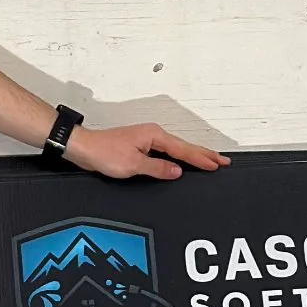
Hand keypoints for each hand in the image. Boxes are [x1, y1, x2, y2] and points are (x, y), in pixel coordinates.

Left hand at [65, 124, 229, 180]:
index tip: (218, 164)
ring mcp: (146, 140)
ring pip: (176, 149)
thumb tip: (176, 171)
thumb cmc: (103, 152)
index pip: (184, 150)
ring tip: (209, 161)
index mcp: (154, 136)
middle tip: (222, 161)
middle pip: (184, 147)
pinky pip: (166, 152)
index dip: (202, 159)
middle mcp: (152, 135)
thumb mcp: (133, 165)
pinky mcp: (140, 147)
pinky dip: (178, 157)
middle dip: (204, 154)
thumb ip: (157, 168)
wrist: (84, 148)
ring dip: (193, 156)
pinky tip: (181, 163)